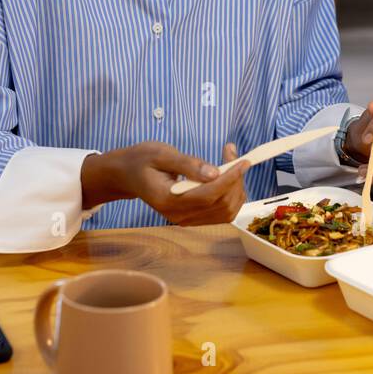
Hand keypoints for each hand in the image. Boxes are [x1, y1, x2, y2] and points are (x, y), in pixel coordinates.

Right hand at [81, 142, 249, 225]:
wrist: (129, 174)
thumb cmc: (142, 160)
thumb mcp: (160, 154)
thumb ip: (188, 164)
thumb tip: (215, 173)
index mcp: (167, 200)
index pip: (208, 195)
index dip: (229, 179)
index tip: (243, 161)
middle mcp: (178, 215)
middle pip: (221, 204)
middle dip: (234, 179)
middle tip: (232, 154)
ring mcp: (186, 219)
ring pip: (226, 211)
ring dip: (236, 187)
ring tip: (231, 162)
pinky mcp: (193, 217)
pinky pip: (222, 212)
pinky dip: (232, 194)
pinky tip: (227, 175)